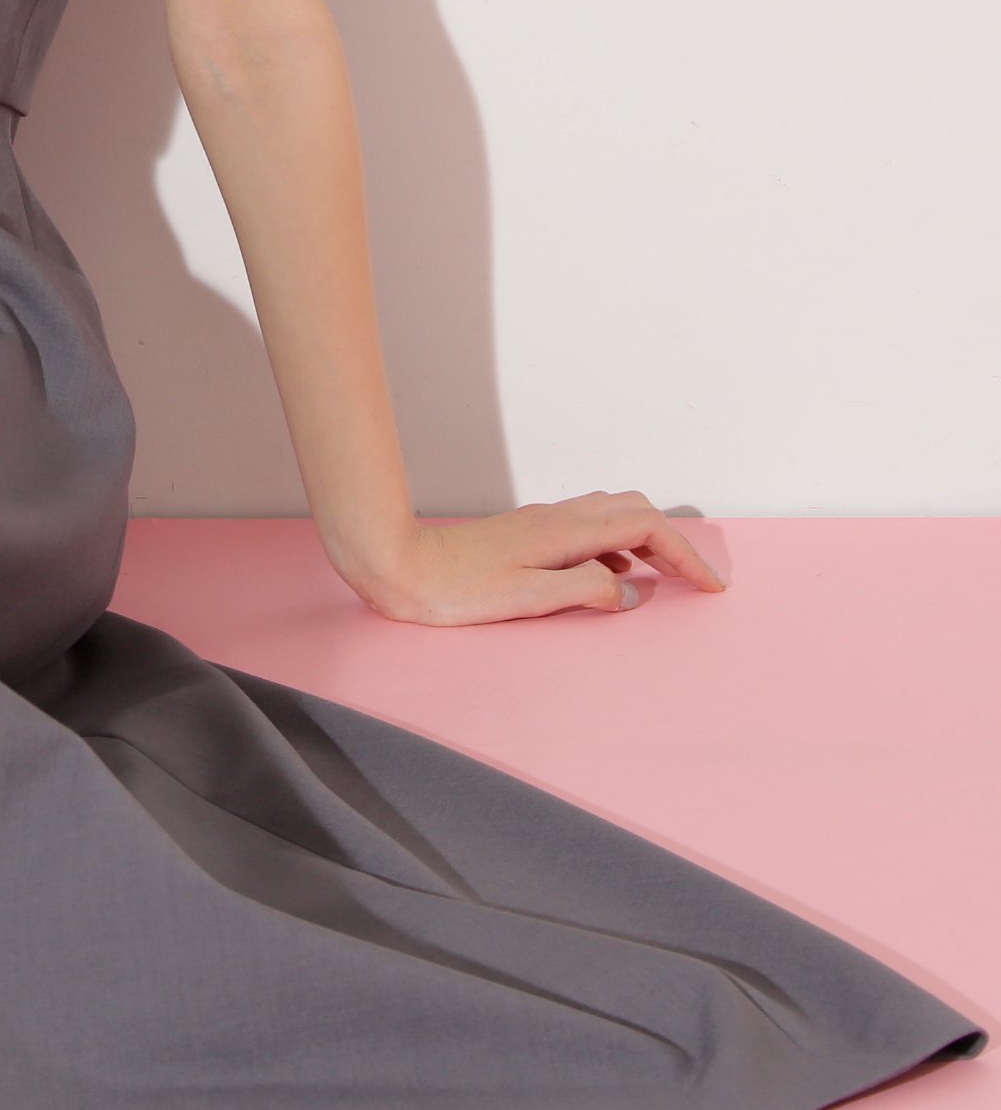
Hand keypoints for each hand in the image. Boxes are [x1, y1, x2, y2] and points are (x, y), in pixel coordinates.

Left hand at [350, 491, 728, 625]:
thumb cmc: (456, 589)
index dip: (684, 555)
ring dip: (644, 542)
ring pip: (610, 517)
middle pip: (634, 512)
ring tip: (662, 580)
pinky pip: (586, 531)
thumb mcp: (528, 598)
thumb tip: (630, 594)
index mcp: (565, 532)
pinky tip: (609, 579)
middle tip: (693, 582)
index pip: (645, 528)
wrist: (399, 565)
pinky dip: (614, 548)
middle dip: (672, 542)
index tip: (710, 587)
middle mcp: (557, 518)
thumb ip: (584, 592)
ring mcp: (541, 523)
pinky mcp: (526, 535)